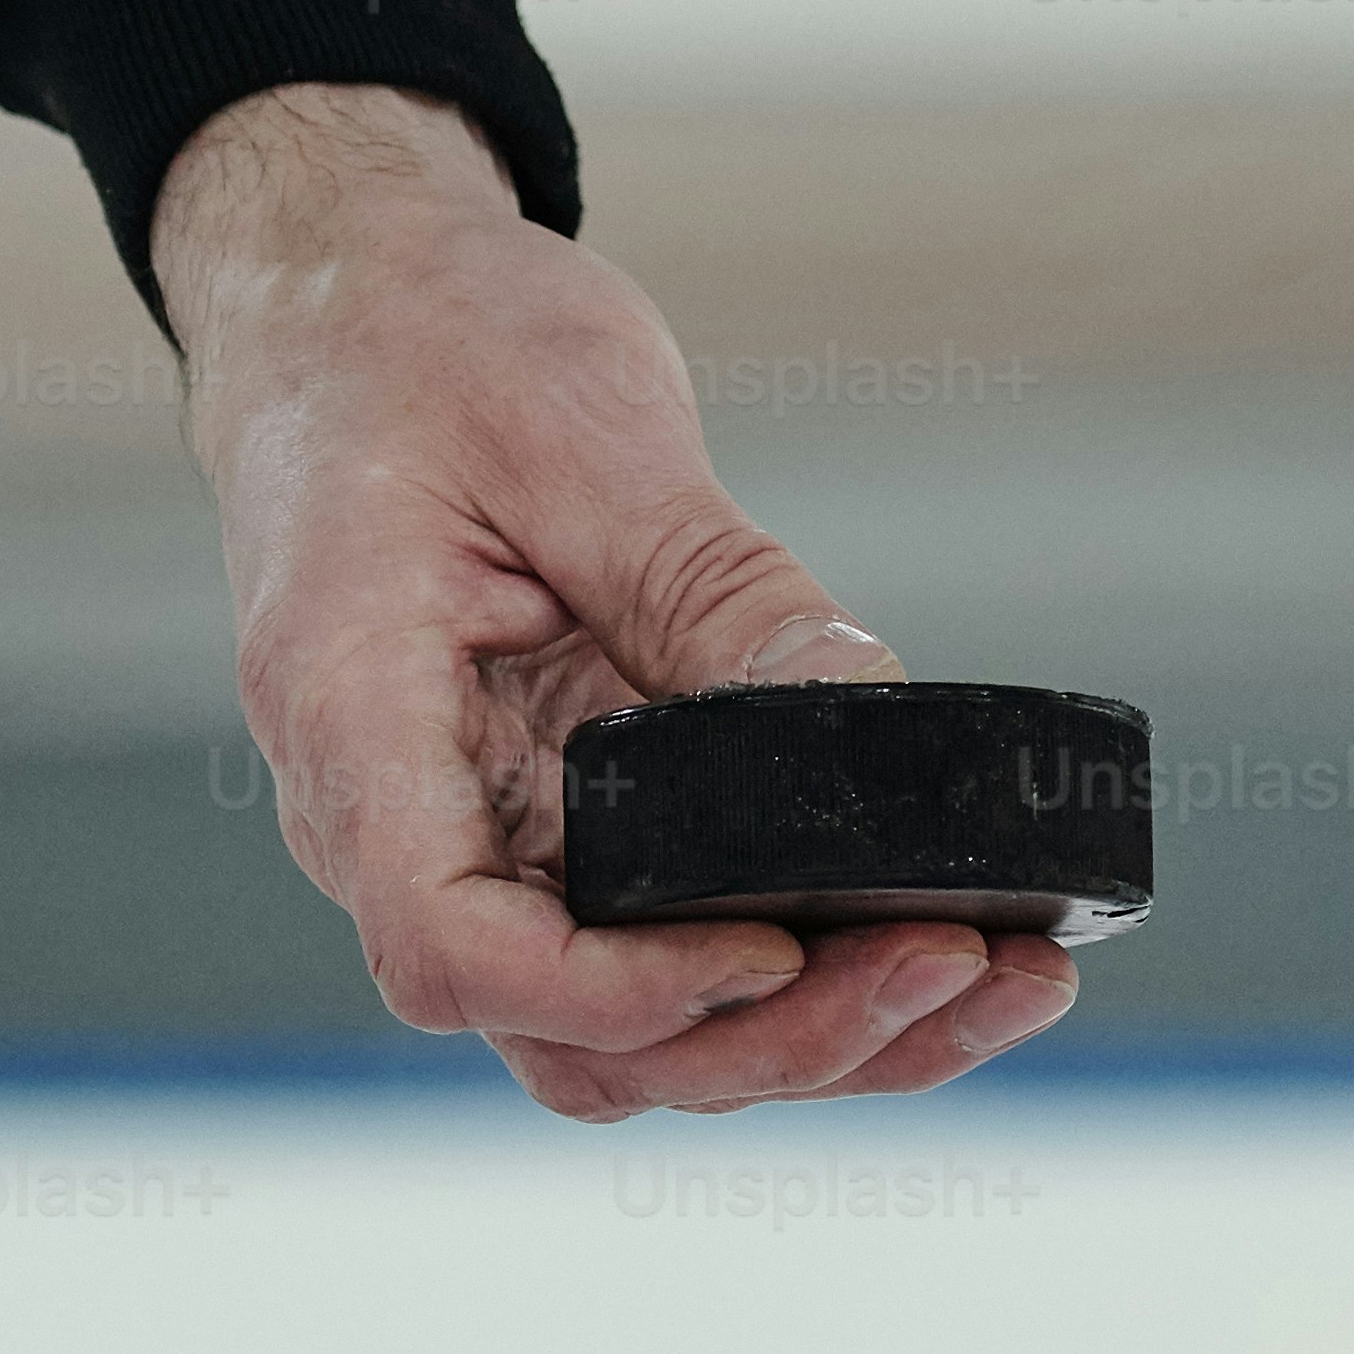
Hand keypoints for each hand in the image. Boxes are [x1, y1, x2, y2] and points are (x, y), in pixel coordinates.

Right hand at [152, 82, 1080, 1119]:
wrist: (357, 310)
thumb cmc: (429, 345)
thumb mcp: (583, 433)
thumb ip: (713, 590)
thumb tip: (867, 714)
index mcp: (355, 716)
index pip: (456, 944)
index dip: (621, 989)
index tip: (777, 948)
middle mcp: (398, 828)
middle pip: (570, 1037)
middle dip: (773, 1036)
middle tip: (956, 962)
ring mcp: (482, 850)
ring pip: (634, 1038)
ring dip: (816, 1042)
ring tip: (999, 977)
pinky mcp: (563, 840)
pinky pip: (670, 963)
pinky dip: (807, 988)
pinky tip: (954, 951)